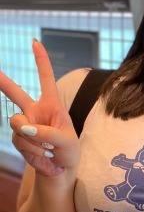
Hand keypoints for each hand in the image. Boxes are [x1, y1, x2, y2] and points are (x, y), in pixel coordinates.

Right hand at [0, 39, 79, 177]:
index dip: (41, 61)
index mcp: (52, 105)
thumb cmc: (69, 151)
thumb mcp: (66, 141)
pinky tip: (43, 154)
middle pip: (15, 93)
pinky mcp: (18, 137)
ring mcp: (24, 124)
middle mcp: (35, 111)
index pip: (46, 79)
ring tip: (49, 148)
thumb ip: (47, 133)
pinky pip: (19, 140)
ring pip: (18, 124)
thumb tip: (24, 127)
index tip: (35, 43)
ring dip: (34, 140)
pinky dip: (33, 149)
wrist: (60, 168)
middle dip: (2, 81)